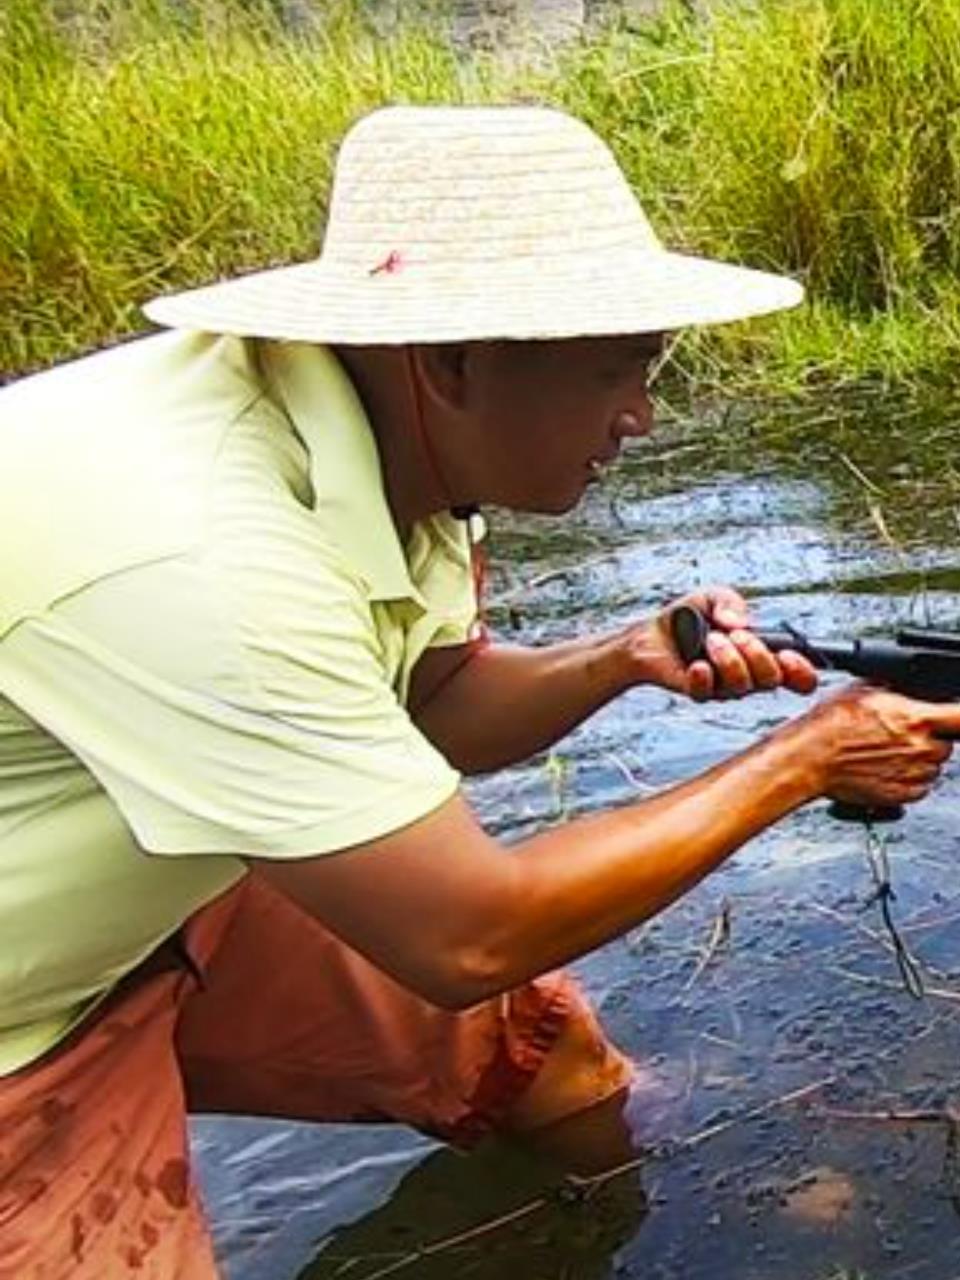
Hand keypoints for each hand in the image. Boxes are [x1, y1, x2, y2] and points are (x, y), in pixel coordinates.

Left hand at [631, 587, 818, 701]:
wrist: (651, 633)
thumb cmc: (690, 617)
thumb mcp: (713, 597)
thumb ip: (731, 602)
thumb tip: (740, 623)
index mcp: (761, 655)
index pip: (798, 678)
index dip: (802, 673)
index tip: (787, 655)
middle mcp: (748, 676)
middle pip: (771, 681)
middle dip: (757, 654)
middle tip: (736, 635)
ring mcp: (723, 688)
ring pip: (741, 686)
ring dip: (729, 659)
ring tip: (711, 640)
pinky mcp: (698, 692)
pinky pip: (708, 693)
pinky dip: (704, 676)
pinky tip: (696, 663)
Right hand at [794, 683, 956, 808]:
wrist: (810, 758)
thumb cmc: (829, 725)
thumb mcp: (864, 689)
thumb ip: (896, 690)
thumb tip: (907, 684)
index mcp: (915, 719)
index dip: (957, 716)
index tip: (953, 716)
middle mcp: (920, 748)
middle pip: (946, 743)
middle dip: (929, 738)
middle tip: (901, 734)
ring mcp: (913, 774)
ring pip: (933, 767)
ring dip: (918, 760)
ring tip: (888, 753)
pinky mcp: (902, 795)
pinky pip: (919, 788)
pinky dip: (908, 780)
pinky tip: (885, 769)